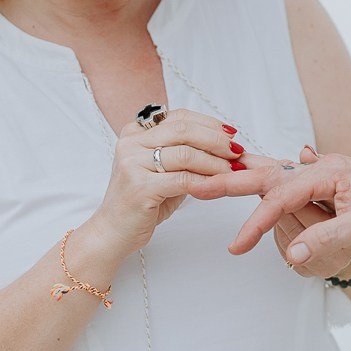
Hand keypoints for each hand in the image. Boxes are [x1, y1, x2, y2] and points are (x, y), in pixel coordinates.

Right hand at [87, 108, 246, 257]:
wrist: (113, 232)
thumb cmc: (142, 201)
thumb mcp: (162, 170)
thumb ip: (185, 153)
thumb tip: (224, 143)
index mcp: (135, 133)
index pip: (179, 117)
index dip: (209, 123)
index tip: (231, 134)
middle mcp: (130, 143)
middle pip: (184, 130)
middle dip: (216, 140)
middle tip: (237, 151)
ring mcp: (132, 164)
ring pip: (186, 153)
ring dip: (215, 162)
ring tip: (233, 170)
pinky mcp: (140, 187)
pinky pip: (183, 179)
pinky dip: (206, 181)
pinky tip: (219, 185)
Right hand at [220, 150, 350, 278]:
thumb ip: (327, 238)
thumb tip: (293, 255)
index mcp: (329, 170)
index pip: (281, 195)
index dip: (256, 222)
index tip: (236, 245)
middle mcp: (323, 170)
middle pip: (269, 178)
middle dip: (233, 183)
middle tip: (197, 187)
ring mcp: (325, 181)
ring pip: (282, 191)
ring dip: (263, 200)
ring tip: (244, 196)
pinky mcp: (330, 194)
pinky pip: (296, 198)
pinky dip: (278, 202)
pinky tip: (265, 189)